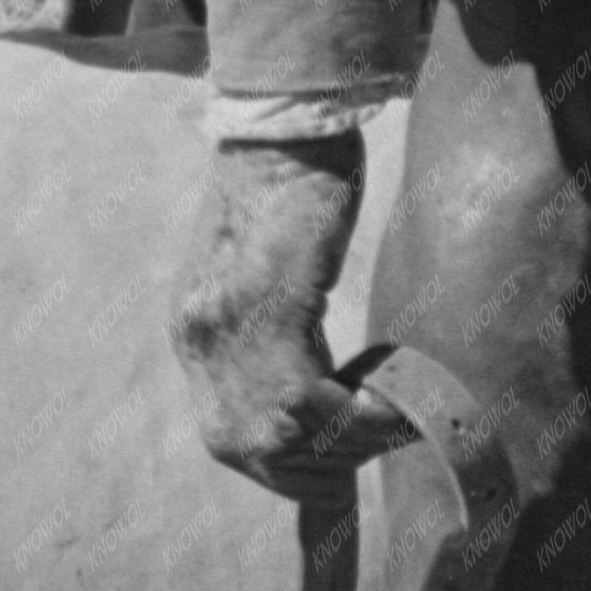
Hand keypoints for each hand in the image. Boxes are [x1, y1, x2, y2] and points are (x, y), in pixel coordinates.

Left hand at [171, 137, 407, 496]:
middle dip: (322, 469)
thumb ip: (273, 335)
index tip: (341, 471)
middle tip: (379, 438)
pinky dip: (357, 413)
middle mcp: (199, 337)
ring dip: (350, 442)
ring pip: (284, 437)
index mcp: (195, 332)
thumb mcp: (267, 274)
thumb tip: (317, 400)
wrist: (285, 118)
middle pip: (254, 452)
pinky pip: (306, 399)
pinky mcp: (265, 305)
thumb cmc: (291, 185)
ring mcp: (226, 325)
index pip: (230, 442)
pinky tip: (392, 397)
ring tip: (395, 416)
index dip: (291, 470)